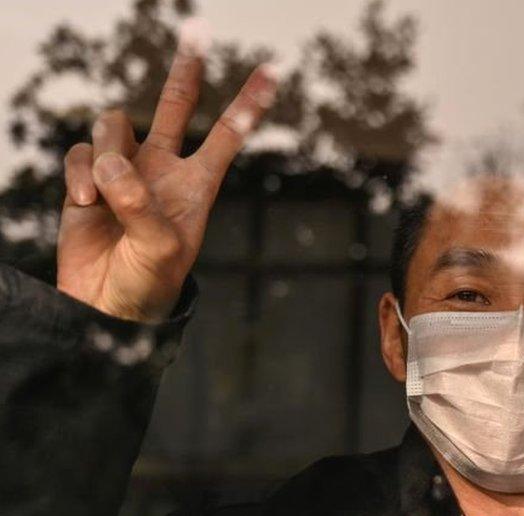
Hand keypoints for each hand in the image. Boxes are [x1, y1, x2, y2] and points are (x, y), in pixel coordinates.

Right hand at [56, 40, 276, 322]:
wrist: (105, 306)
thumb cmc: (148, 283)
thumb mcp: (161, 249)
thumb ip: (141, 203)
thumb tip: (114, 162)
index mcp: (197, 184)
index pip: (227, 134)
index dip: (248, 103)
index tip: (273, 70)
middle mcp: (163, 169)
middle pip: (175, 106)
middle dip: (186, 71)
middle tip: (198, 32)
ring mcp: (125, 171)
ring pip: (115, 123)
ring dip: (108, 150)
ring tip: (103, 195)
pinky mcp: (89, 179)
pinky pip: (82, 153)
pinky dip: (81, 172)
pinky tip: (85, 203)